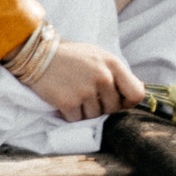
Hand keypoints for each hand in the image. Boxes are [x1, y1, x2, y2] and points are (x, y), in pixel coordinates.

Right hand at [27, 39, 144, 122]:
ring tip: (75, 95)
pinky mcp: (68, 102)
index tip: (120, 103)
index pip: (136, 93)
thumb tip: (137, 92)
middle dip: (103, 107)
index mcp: (113, 64)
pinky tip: (64, 101)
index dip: (129, 102)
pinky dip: (70, 114)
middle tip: (88, 97)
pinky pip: (77, 120)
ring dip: (85, 111)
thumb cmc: (71, 56)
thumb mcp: (99, 56)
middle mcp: (103, 78)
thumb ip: (116, 73)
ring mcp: (86, 90)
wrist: (39, 55)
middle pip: (113, 108)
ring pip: (94, 116)